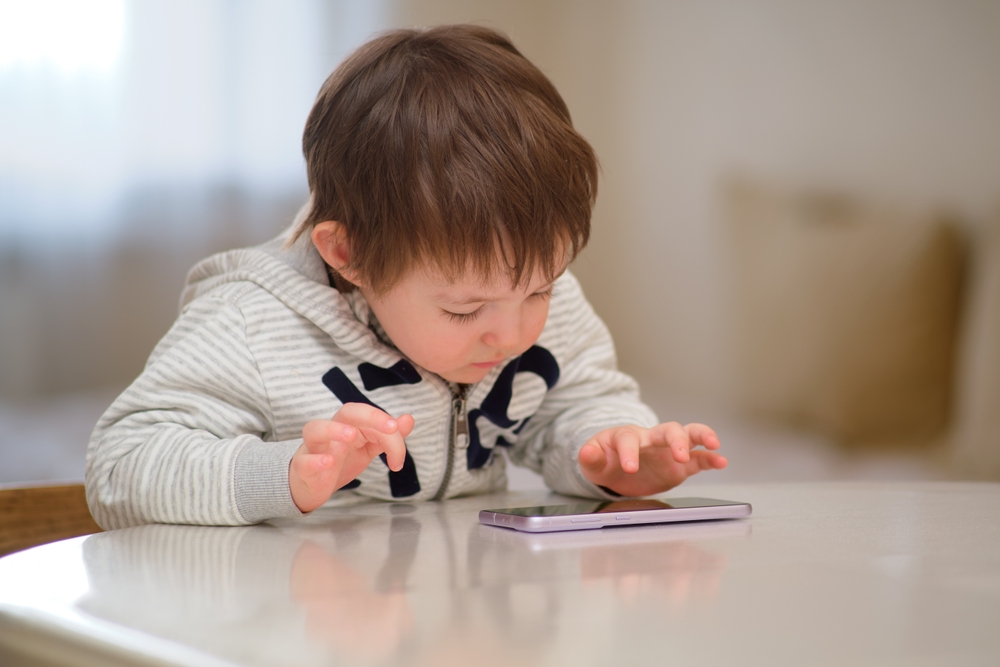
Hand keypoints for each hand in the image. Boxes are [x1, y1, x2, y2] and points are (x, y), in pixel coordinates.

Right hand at [290, 403, 414, 511]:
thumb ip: (388, 437)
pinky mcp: (302, 467)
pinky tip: (328, 463)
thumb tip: (409, 419)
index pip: (370, 416)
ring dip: (333, 429)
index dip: (388, 426)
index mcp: (350, 424)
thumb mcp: (367, 449)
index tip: (400, 448)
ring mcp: (314, 448)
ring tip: (351, 435)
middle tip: (391, 428)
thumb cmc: (341, 461)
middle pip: (346, 412)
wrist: (312, 485)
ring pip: (315, 429)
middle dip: (370, 416)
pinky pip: (304, 461)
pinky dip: (315, 460)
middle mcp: (331, 431)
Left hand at [578, 422, 725, 496]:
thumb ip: (590, 457)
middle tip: (680, 455)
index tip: (629, 468)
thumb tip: (586, 452)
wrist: (615, 465)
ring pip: (688, 434)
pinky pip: (698, 459)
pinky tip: (721, 461)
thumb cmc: (604, 459)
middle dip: (675, 440)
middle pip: (667, 429)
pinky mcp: (679, 465)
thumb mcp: (592, 461)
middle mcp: (650, 438)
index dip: (629, 452)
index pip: (629, 439)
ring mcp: (667, 450)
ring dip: (702, 437)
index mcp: (626, 436)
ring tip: (714, 445)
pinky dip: (710, 459)